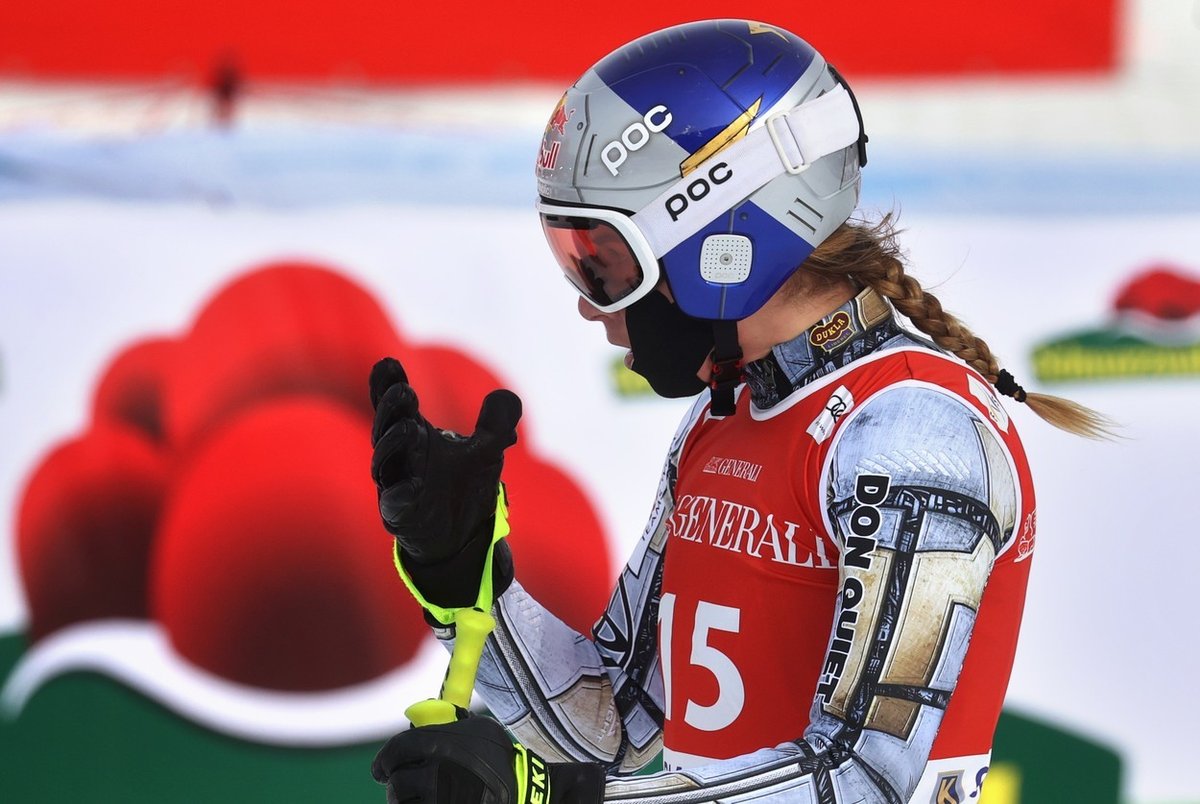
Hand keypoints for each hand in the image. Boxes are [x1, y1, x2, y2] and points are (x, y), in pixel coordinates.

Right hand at [369, 358, 521, 608]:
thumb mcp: (485, 453)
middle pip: (387, 428)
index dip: (388, 385)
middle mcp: (400, 457)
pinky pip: (395, 502)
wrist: (460, 539)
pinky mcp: (400, 514)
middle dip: (391, 408)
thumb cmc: (463, 489)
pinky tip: (409, 485)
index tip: (388, 363)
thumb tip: (506, 395)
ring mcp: (396, 485)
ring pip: (385, 462)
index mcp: (415, 436)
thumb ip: (496, 424)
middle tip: (404, 389)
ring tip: (410, 427)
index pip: (397, 406)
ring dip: (394, 443)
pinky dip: (400, 492)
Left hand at [371, 716, 603, 803]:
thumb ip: (449, 722)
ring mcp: (439, 799)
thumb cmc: (499, 755)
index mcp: (438, 744)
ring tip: (419, 798)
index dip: (384, 761)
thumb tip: (419, 718)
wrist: (526, 788)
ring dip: (407, 802)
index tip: (381, 769)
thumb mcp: (477, 728)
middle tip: (402, 784)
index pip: (395, 752)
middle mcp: (434, 772)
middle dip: (396, 783)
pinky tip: (430, 803)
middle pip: (396, 782)